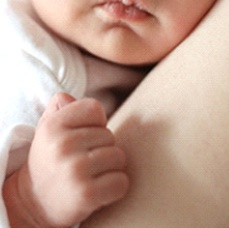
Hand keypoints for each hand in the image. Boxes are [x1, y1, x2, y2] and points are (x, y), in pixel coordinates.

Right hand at [5, 93, 128, 227]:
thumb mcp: (48, 129)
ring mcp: (74, 170)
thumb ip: (61, 107)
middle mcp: (62, 145)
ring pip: (119, 157)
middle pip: (110, 135)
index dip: (95, 123)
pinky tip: (99, 190)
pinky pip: (121, 181)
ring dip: (111, 168)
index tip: (83, 137)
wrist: (34, 204)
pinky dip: (116, 187)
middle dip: (102, 148)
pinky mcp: (86, 194)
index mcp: (53, 125)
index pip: (95, 108)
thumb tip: (68, 98)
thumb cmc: (50, 159)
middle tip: (84, 161)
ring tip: (91, 175)